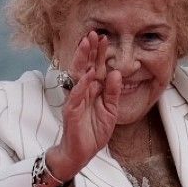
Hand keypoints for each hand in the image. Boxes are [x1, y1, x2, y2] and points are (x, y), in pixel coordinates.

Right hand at [47, 30, 121, 179]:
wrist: (81, 152)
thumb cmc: (94, 131)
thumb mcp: (110, 110)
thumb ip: (113, 92)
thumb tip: (116, 73)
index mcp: (92, 90)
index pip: (95, 67)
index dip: (99, 53)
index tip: (105, 38)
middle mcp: (82, 91)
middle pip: (85, 65)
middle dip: (89, 49)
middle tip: (94, 33)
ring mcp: (75, 99)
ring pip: (78, 75)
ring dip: (82, 59)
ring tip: (86, 44)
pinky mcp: (71, 111)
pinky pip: (76, 95)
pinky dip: (82, 84)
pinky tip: (87, 74)